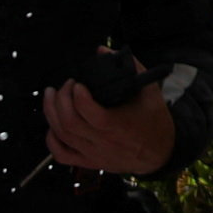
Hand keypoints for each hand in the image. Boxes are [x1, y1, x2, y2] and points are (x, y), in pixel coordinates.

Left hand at [43, 75, 177, 174]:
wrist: (160, 152)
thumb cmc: (153, 120)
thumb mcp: (148, 91)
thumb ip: (130, 67)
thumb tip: (104, 50)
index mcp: (119, 124)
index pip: (90, 112)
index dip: (77, 96)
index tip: (77, 83)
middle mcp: (103, 141)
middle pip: (69, 122)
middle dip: (61, 99)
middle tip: (64, 86)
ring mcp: (93, 153)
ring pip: (62, 135)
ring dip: (51, 113)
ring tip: (51, 96)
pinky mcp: (88, 162)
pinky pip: (61, 154)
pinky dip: (51, 139)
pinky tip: (53, 124)